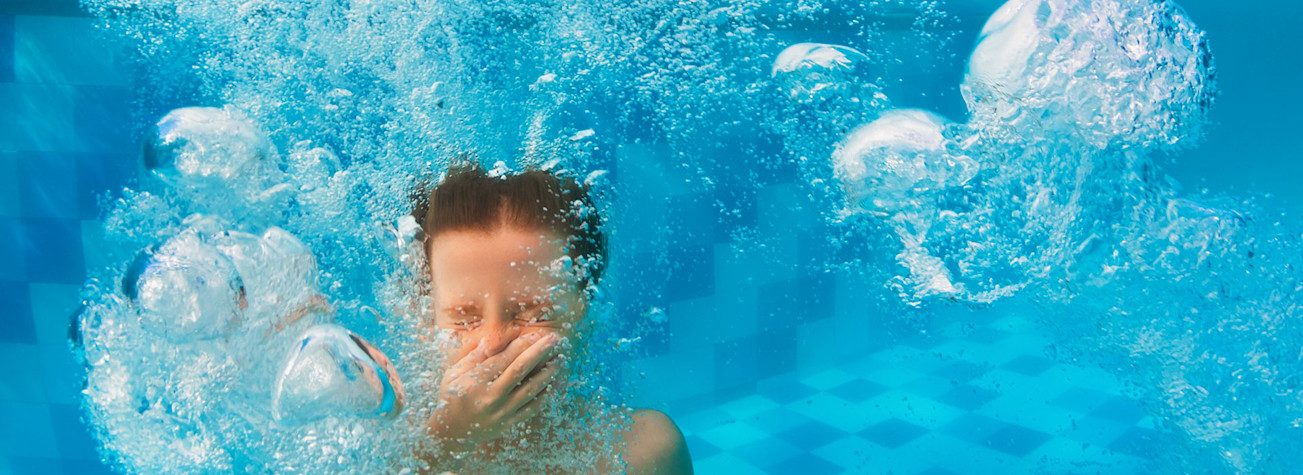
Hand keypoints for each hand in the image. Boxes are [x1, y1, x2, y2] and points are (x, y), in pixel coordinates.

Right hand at [427, 332, 563, 452]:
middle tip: (554, 338)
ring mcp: (501, 412)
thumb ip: (473, 357)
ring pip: (531, 388)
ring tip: (559, 359)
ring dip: (548, 372)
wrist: (451, 433)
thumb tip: (491, 340)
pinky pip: (532, 407)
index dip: (521, 344)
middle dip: (539, 351)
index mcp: (475, 381)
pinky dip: (544, 394)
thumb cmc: (451, 397)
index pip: (503, 358)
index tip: (535, 334)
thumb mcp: (454, 374)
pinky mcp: (509, 423)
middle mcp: (490, 397)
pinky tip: (552, 382)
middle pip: (520, 369)